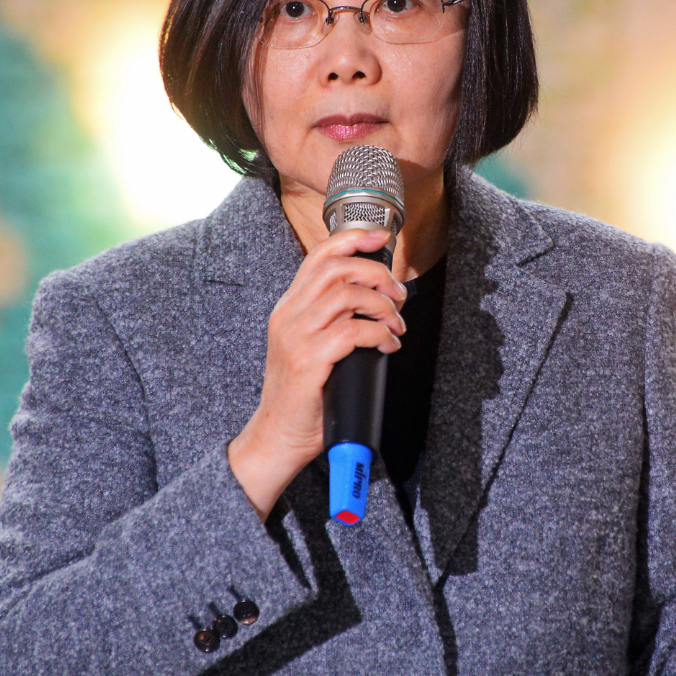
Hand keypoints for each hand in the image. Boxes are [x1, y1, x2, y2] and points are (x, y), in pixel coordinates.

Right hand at [228, 227, 407, 519]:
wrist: (277, 437)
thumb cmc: (304, 396)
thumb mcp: (312, 346)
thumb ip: (333, 320)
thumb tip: (378, 300)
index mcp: (289, 307)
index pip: (319, 256)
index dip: (353, 239)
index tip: (382, 238)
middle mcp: (288, 316)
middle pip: (338, 268)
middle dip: (378, 274)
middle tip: (398, 296)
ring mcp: (296, 337)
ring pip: (348, 295)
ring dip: (383, 307)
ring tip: (395, 326)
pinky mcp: (308, 361)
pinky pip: (352, 332)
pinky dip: (379, 334)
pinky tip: (387, 346)